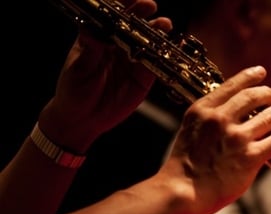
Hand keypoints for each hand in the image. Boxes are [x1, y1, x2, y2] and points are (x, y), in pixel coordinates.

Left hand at [40, 0, 172, 150]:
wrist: (83, 118)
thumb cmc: (73, 91)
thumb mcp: (78, 68)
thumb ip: (90, 50)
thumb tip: (93, 31)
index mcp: (98, 38)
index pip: (110, 15)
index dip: (121, 4)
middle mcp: (117, 46)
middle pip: (132, 24)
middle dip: (142, 13)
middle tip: (150, 7)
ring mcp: (132, 61)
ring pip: (148, 42)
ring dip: (157, 32)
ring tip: (164, 25)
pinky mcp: (144, 78)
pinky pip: (157, 65)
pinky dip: (165, 57)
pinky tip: (171, 49)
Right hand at [161, 65, 270, 213]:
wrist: (182, 191)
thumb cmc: (183, 168)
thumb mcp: (189, 133)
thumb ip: (207, 123)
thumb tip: (226, 119)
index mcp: (203, 111)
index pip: (231, 87)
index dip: (249, 77)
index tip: (261, 72)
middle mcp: (221, 119)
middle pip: (252, 97)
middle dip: (268, 93)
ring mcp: (237, 137)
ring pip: (268, 116)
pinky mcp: (251, 157)